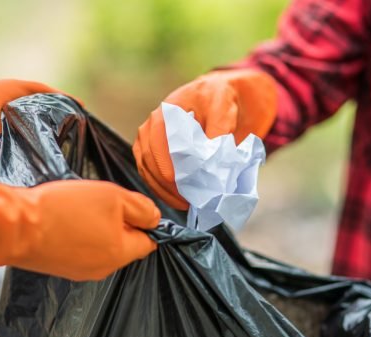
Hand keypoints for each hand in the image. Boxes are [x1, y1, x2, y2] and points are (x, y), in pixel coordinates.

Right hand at [0, 172, 160, 280]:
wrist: (14, 226)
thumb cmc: (63, 210)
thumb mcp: (112, 197)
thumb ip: (141, 208)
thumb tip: (155, 220)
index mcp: (120, 255)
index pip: (148, 242)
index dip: (144, 220)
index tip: (130, 203)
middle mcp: (102, 269)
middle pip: (123, 244)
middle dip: (118, 222)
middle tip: (100, 200)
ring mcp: (77, 271)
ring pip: (100, 245)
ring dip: (95, 226)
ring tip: (77, 207)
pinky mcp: (57, 266)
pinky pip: (77, 248)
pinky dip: (74, 233)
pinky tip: (61, 217)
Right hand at [132, 69, 276, 208]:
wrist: (215, 97)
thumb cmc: (218, 100)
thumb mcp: (223, 107)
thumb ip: (218, 129)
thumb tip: (211, 159)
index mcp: (164, 114)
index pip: (160, 147)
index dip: (171, 170)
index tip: (186, 187)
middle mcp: (149, 127)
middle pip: (151, 162)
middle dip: (169, 185)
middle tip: (189, 201)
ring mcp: (147, 141)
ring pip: (147, 172)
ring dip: (164, 191)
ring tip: (186, 203)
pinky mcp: (150, 154)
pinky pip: (149, 175)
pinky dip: (162, 190)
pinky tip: (178, 199)